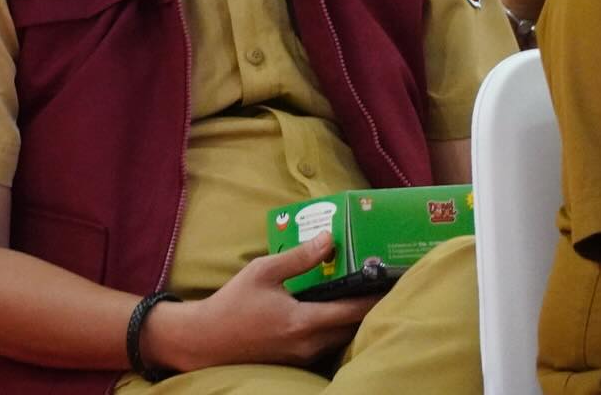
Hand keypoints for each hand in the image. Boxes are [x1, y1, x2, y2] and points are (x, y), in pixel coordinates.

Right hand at [144, 232, 381, 373]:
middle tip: (384, 284)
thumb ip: (299, 256)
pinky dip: (337, 329)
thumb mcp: (264, 271)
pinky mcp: (296, 362)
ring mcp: (303, 358)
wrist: (206, 340)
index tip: (394, 282)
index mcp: (303, 322)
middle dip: (370, 308)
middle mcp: (308, 345)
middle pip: (352, 329)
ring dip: (354, 320)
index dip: (375, 297)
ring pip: (340, 340)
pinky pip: (327, 346)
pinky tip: (337, 311)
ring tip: (365, 294)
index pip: (351, 311)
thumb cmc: (234, 303)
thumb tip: (329, 238)